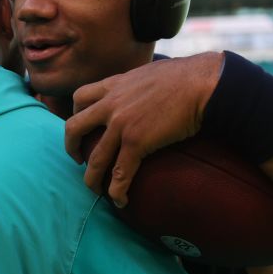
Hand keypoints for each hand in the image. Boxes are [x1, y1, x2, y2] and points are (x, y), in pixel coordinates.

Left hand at [64, 53, 223, 206]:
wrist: (201, 83)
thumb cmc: (185, 76)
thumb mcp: (148, 73)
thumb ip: (136, 84)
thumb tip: (144, 92)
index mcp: (114, 85)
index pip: (80, 97)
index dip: (76, 115)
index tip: (83, 128)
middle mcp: (110, 104)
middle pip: (74, 128)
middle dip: (71, 147)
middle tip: (79, 159)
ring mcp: (121, 124)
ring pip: (95, 158)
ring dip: (92, 178)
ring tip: (95, 190)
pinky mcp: (137, 142)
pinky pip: (120, 173)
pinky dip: (117, 191)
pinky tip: (120, 201)